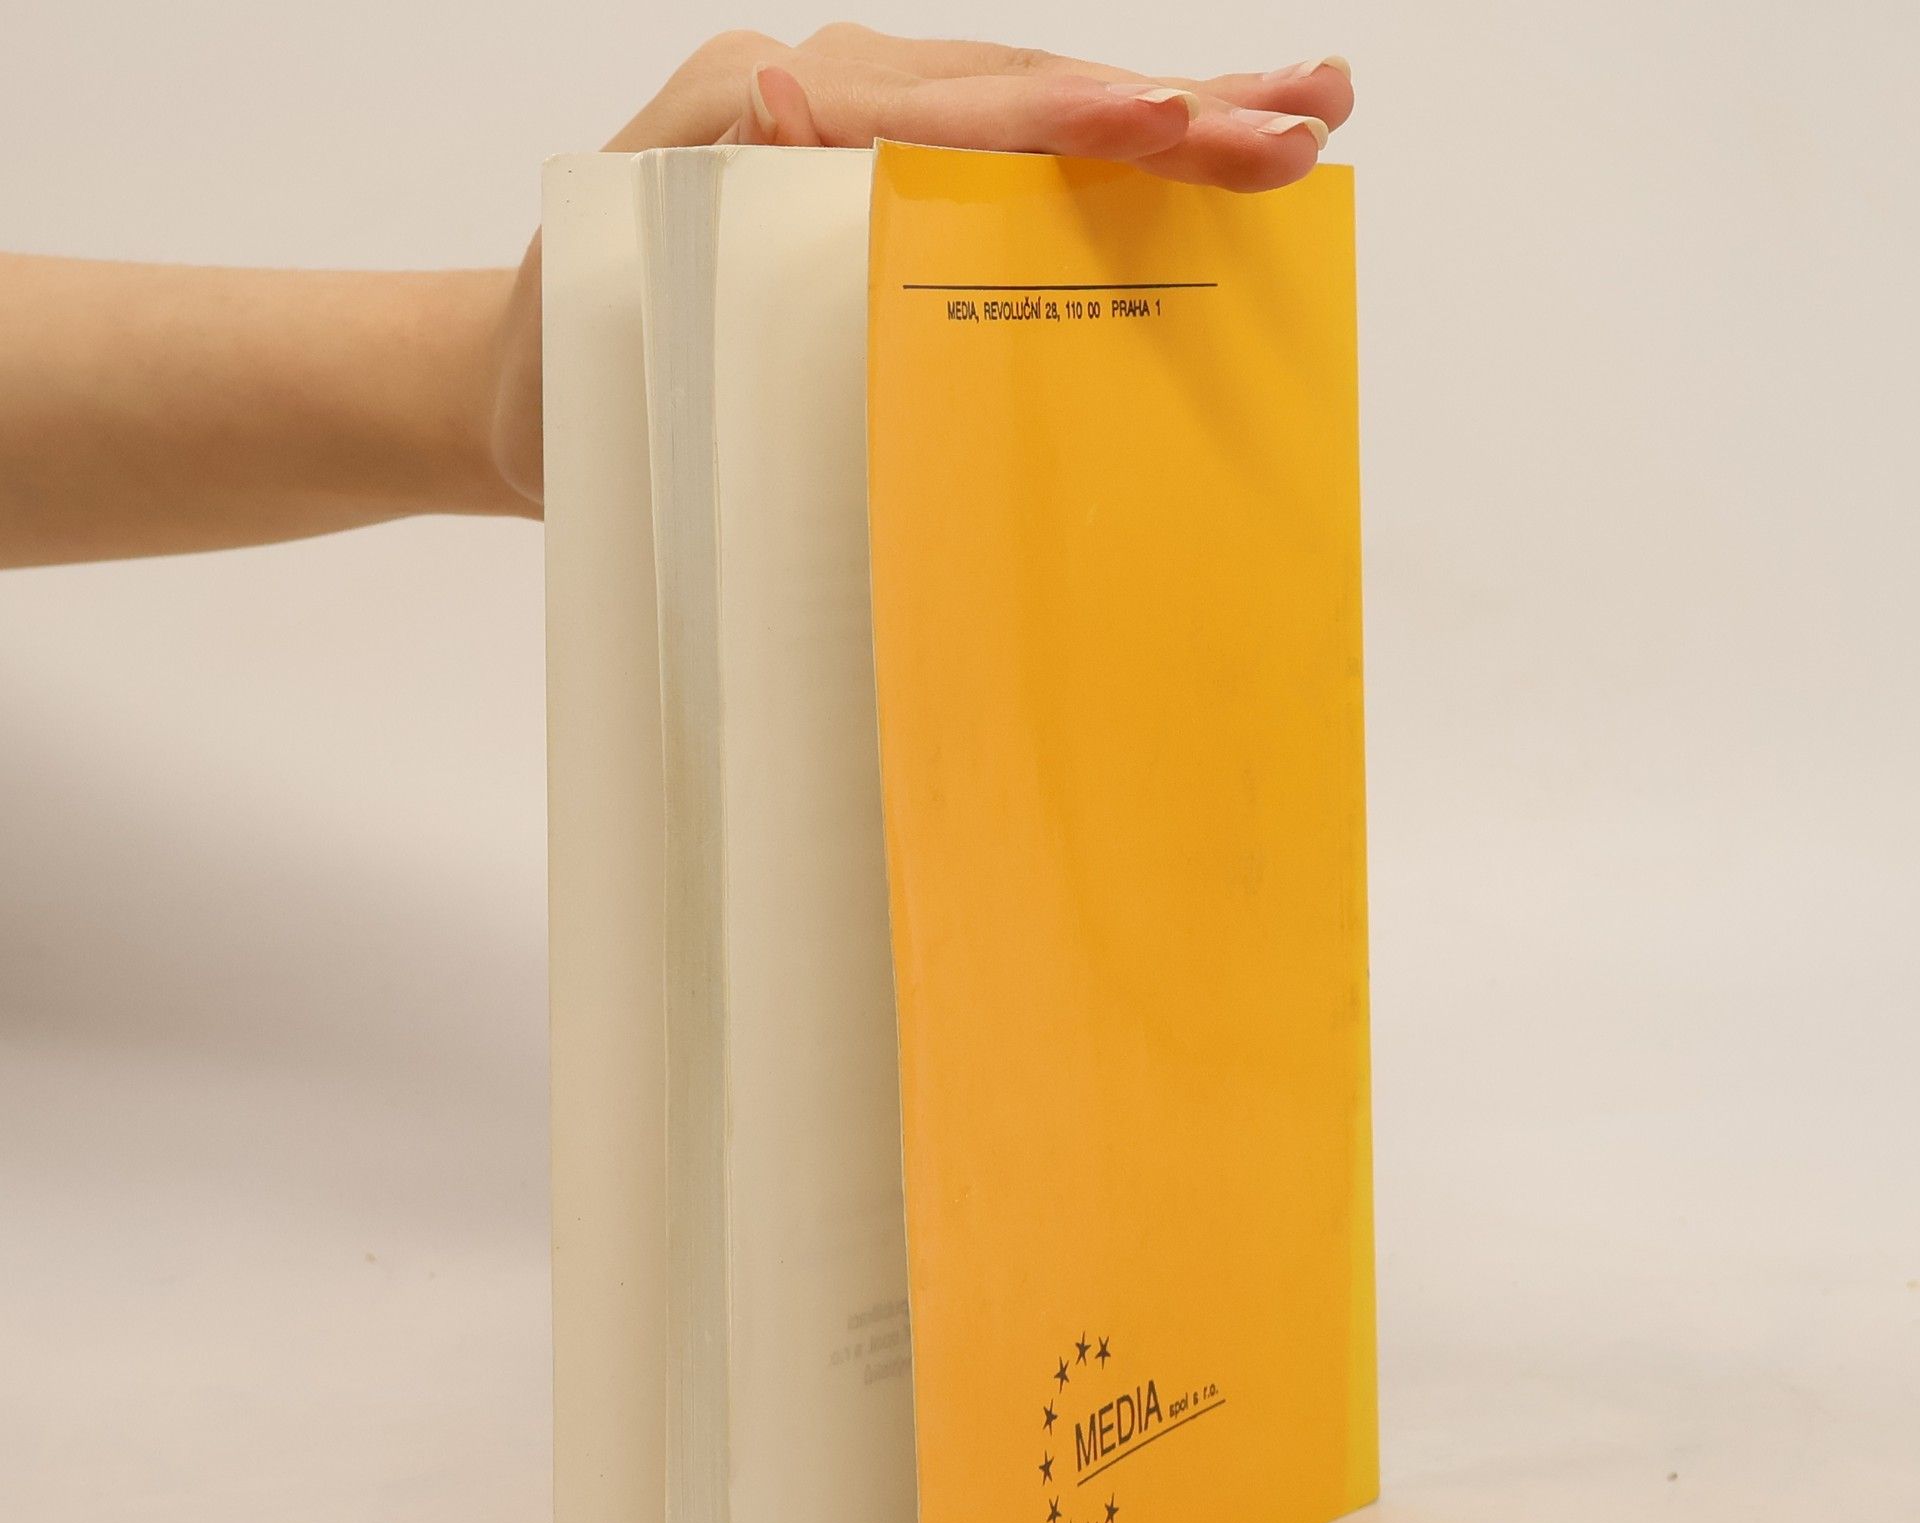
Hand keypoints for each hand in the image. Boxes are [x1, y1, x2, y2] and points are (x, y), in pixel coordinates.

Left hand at [488, 27, 1354, 504]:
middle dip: (1173, 110)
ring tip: (1305, 112)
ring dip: (1174, 116)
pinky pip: (1012, 171)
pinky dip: (1111, 163)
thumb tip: (791, 102)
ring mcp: (865, 139)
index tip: (1181, 128)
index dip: (1075, 122)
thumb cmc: (562, 367)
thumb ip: (695, 196)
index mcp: (772, 111)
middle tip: (1306, 117)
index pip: (955, 112)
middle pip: (1027, 97)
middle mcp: (830, 100)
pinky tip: (1201, 153)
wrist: (516, 393)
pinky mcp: (883, 191)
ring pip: (1038, 119)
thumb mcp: (605, 291)